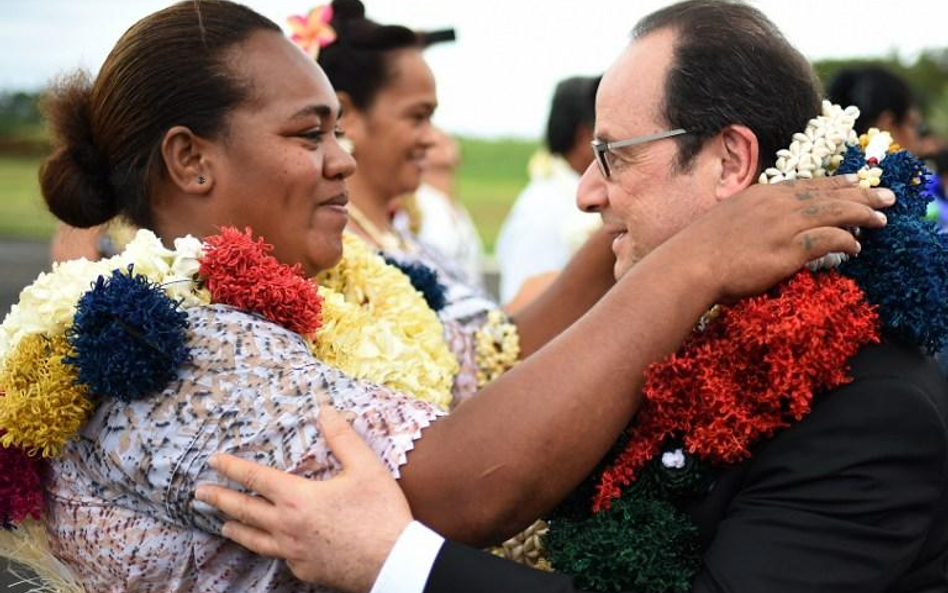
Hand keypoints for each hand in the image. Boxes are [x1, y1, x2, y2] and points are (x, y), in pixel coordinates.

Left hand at [194, 406, 412, 592]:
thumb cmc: (381, 514)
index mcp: (297, 498)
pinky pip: (281, 558)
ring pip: (255, 540)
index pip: (255, 479)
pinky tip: (273, 546)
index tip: (213, 461)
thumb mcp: (366, 468)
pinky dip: (271, 548)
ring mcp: (294, 553)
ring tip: (223, 523)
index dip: (232, 467)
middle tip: (199, 493)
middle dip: (219, 499)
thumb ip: (342, 437)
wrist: (395, 562)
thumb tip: (324, 409)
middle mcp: (287, 527)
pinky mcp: (306, 571)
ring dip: (236, 529)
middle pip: (244, 511)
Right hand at [664, 174, 893, 302]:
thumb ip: (750, 220)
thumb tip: (764, 229)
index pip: (806, 185)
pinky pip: (828, 240)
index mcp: (760, 195)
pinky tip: (856, 245)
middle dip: (860, 193)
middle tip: (884, 195)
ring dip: (861, 213)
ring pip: (834, 212)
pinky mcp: (789, 249)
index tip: (854, 181)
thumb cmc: (699, 251)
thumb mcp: (726, 222)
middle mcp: (775, 204)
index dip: (834, 183)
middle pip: (827, 194)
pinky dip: (845, 240)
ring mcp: (783, 225)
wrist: (689, 266)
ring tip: (881, 218)